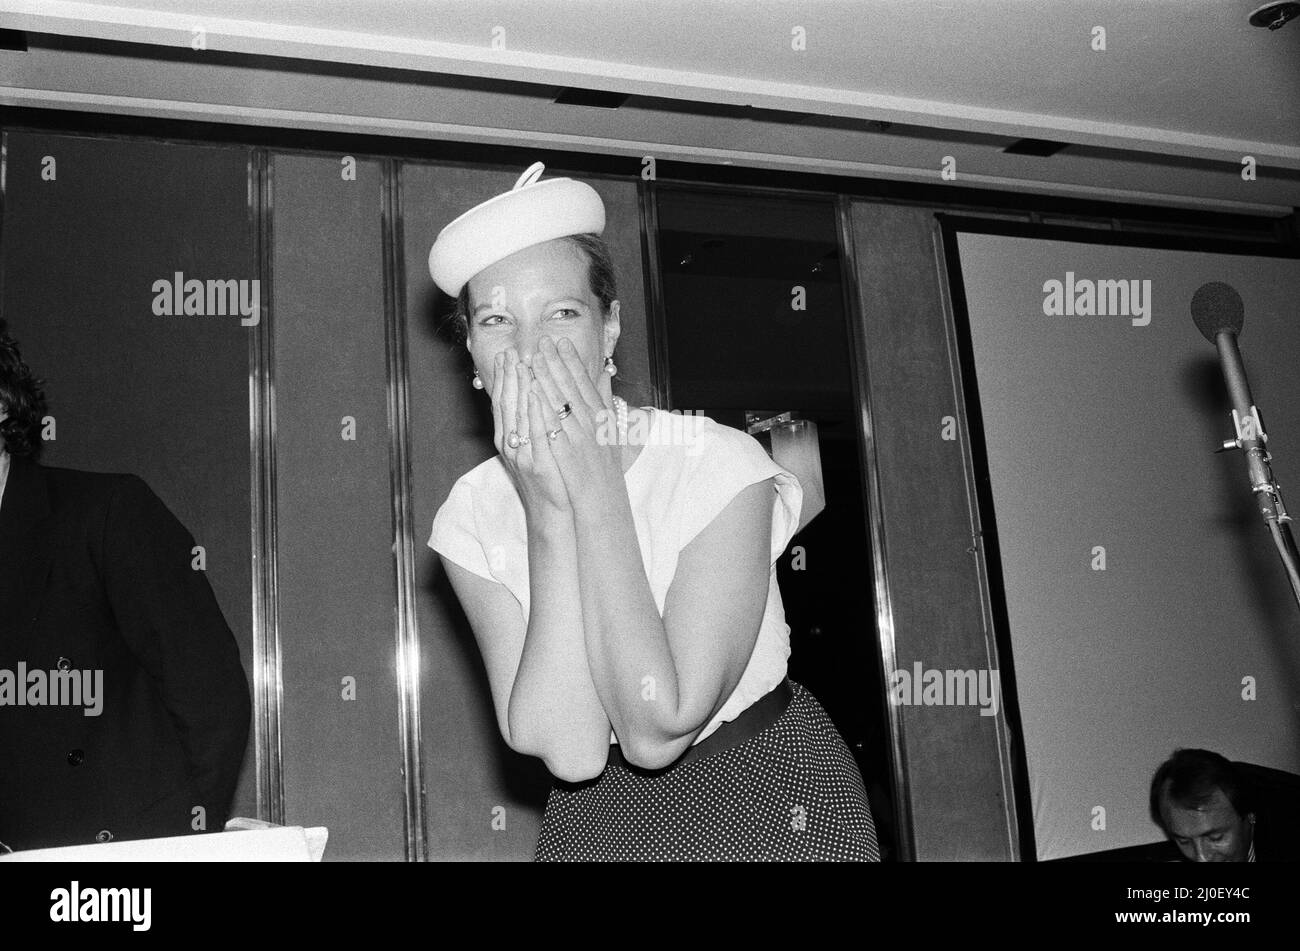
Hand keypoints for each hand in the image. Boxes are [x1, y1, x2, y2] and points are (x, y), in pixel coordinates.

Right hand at [490, 347, 569, 515]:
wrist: (553, 511)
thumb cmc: (550, 475)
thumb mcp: (539, 446)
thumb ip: (535, 420)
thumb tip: (537, 394)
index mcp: (509, 438)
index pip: (503, 402)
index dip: (504, 377)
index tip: (507, 354)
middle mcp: (510, 444)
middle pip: (506, 404)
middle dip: (508, 376)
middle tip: (510, 351)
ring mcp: (521, 454)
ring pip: (518, 415)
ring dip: (518, 388)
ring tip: (521, 363)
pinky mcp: (535, 464)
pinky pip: (534, 432)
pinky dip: (533, 411)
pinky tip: (536, 393)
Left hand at [529, 336, 623, 503]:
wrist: (602, 500)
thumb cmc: (604, 468)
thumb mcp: (610, 430)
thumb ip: (606, 400)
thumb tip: (605, 374)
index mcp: (601, 416)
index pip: (585, 382)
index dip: (572, 360)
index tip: (561, 342)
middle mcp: (591, 422)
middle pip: (571, 386)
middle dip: (555, 361)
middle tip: (542, 341)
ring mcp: (579, 436)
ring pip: (559, 400)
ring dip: (545, 376)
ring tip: (532, 357)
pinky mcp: (566, 450)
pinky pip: (551, 423)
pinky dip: (541, 404)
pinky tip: (531, 389)